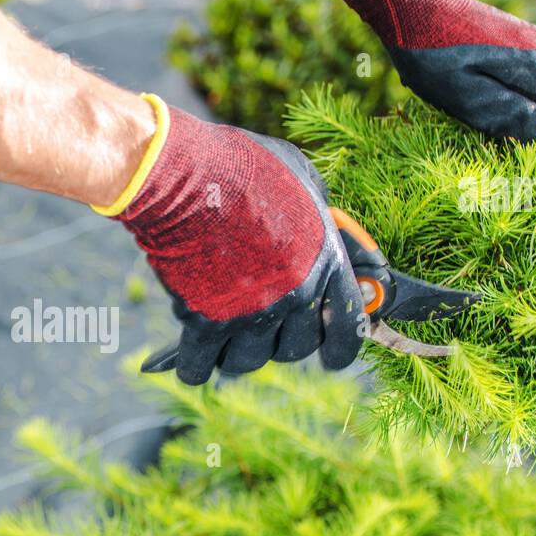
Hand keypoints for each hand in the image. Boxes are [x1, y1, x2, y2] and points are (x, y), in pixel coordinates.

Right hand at [95, 97, 363, 384]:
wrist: (186, 177)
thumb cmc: (243, 168)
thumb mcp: (300, 178)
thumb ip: (315, 212)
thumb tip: (320, 225)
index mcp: (326, 262)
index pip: (348, 328)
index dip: (340, 349)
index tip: (332, 358)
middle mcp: (296, 296)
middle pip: (294, 349)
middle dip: (280, 342)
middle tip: (263, 327)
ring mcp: (252, 313)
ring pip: (249, 360)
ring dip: (238, 352)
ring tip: (226, 334)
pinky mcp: (207, 322)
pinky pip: (202, 364)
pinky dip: (196, 368)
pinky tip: (191, 367)